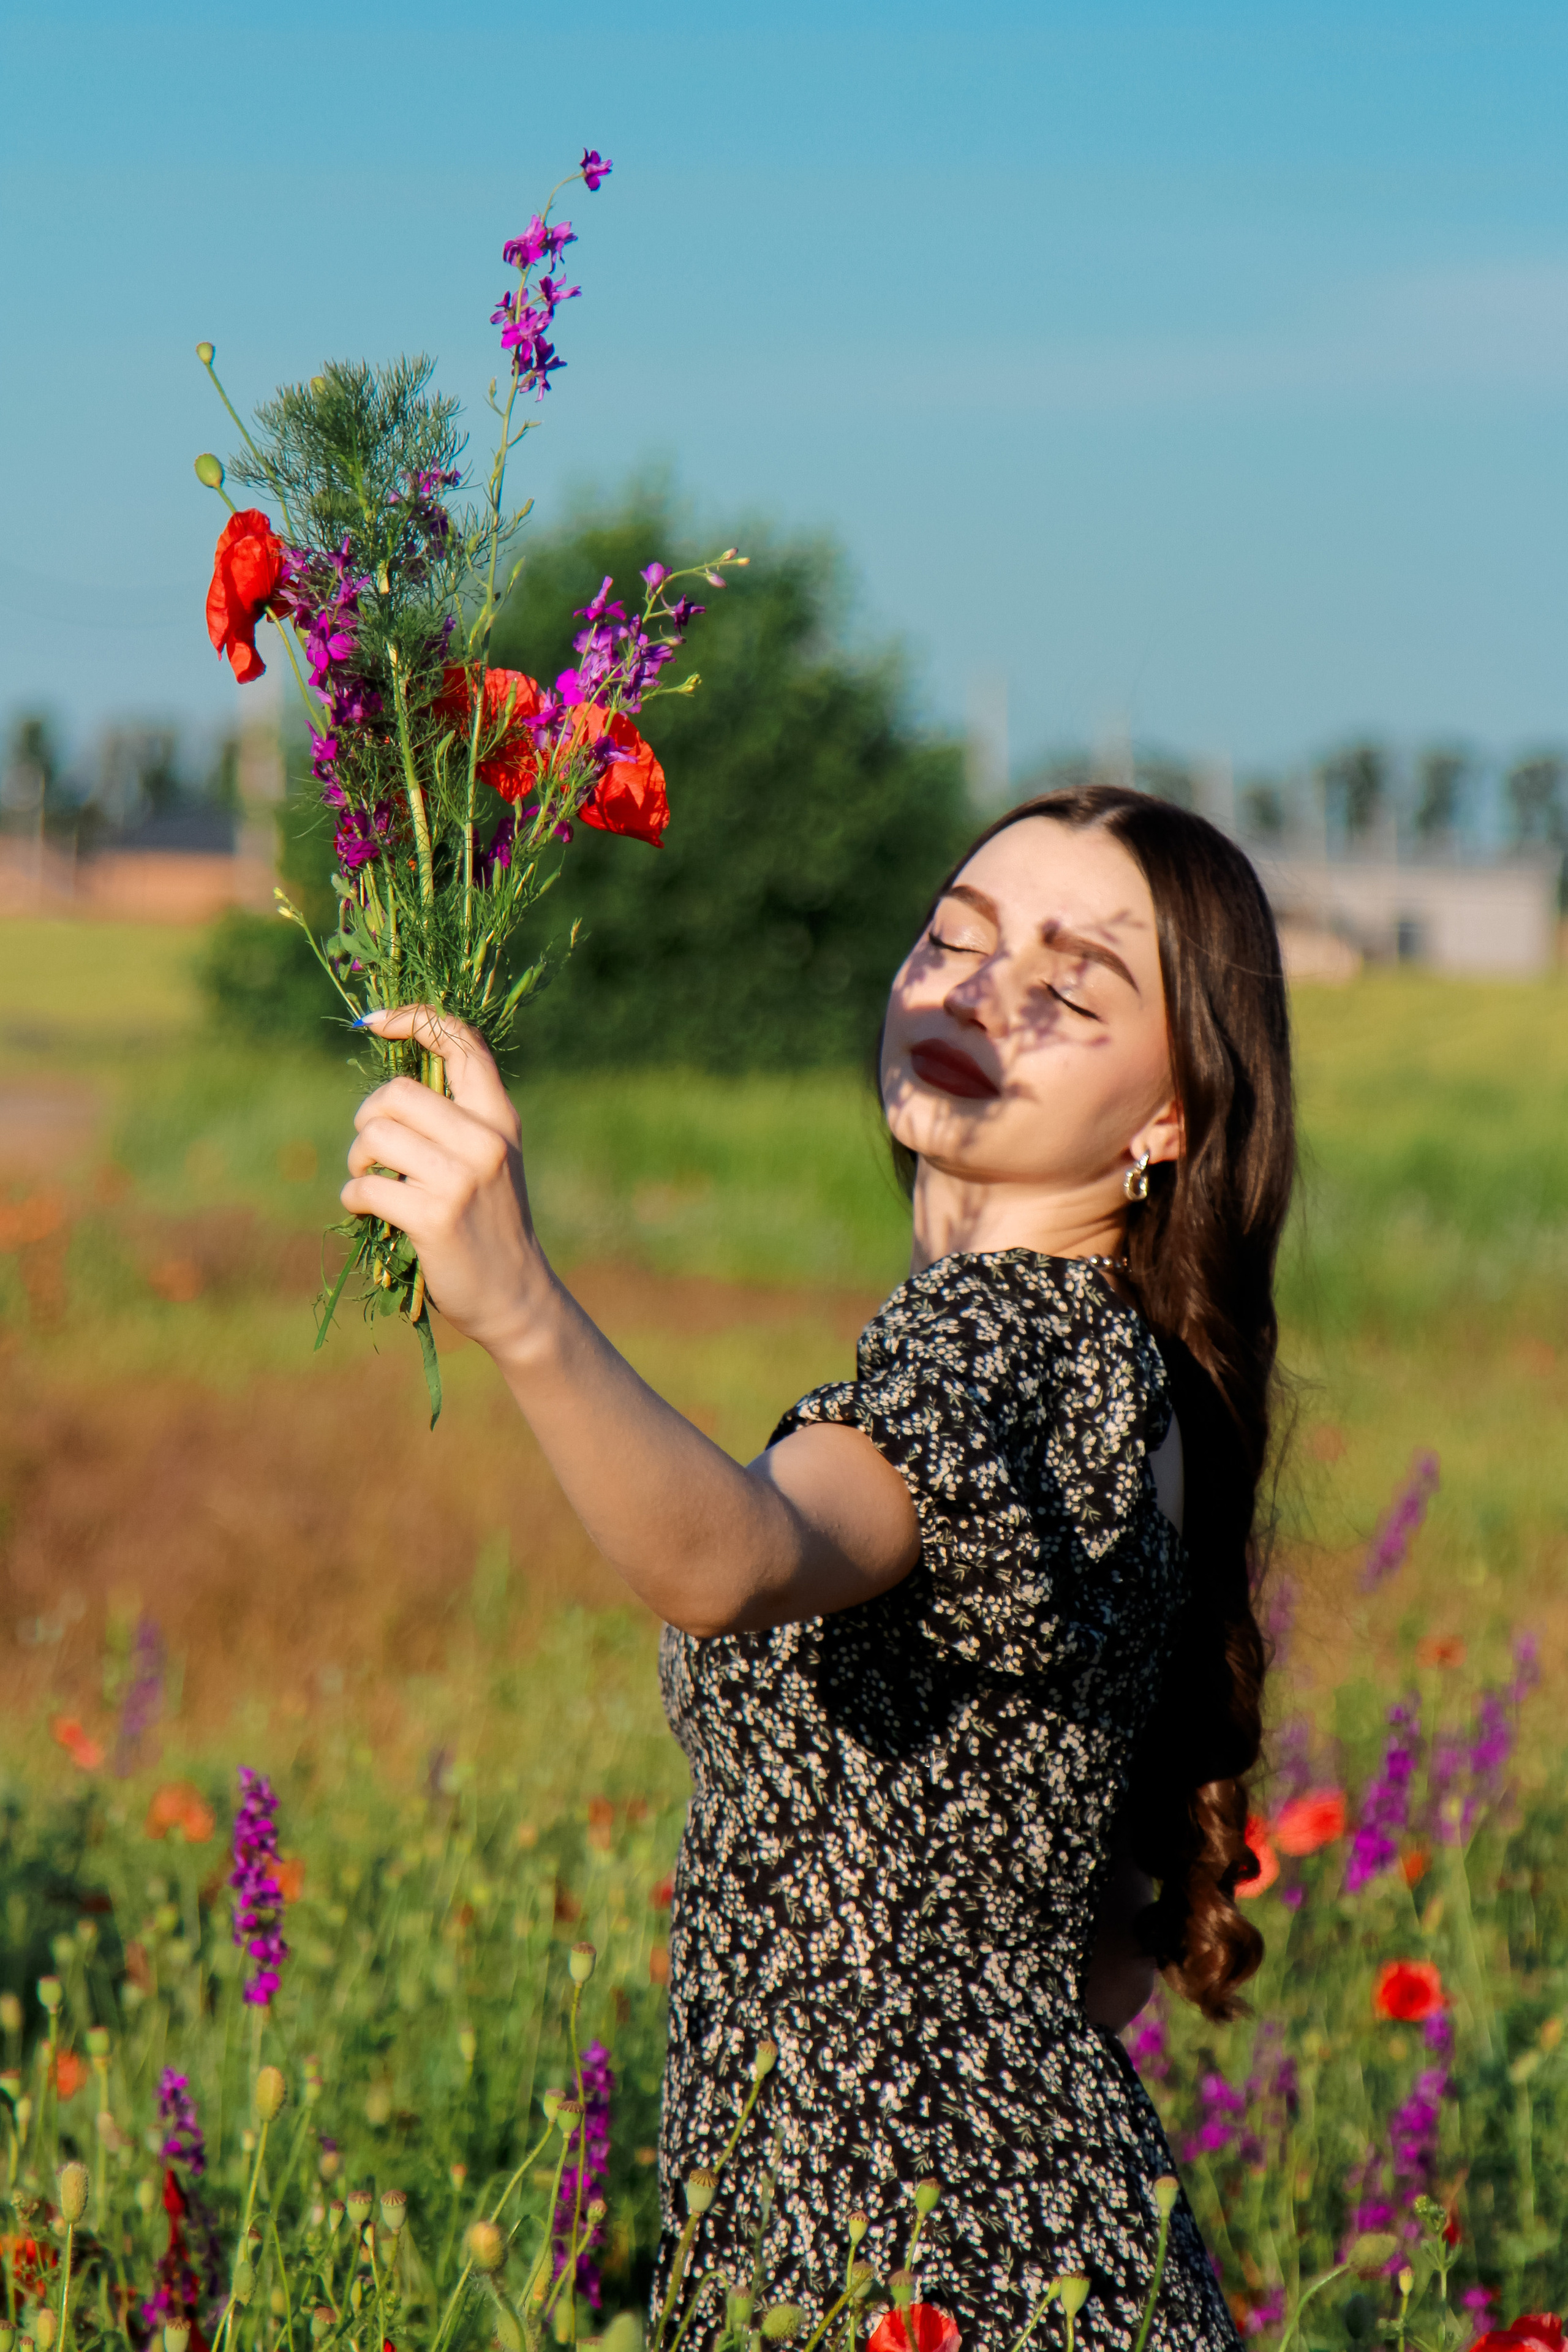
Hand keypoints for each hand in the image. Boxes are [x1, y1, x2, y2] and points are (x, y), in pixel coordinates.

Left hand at [342, 1006, 550, 1355]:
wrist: (516, 1297)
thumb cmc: (490, 1225)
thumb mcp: (491, 1162)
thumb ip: (457, 1122)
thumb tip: (389, 1092)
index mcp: (500, 1119)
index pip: (462, 1043)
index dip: (414, 1018)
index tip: (375, 1021)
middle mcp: (485, 1141)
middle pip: (397, 1093)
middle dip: (368, 1119)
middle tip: (372, 1150)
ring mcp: (461, 1179)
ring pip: (375, 1137)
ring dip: (358, 1161)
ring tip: (370, 1182)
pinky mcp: (434, 1217)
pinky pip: (366, 1188)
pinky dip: (355, 1198)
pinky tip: (369, 1212)